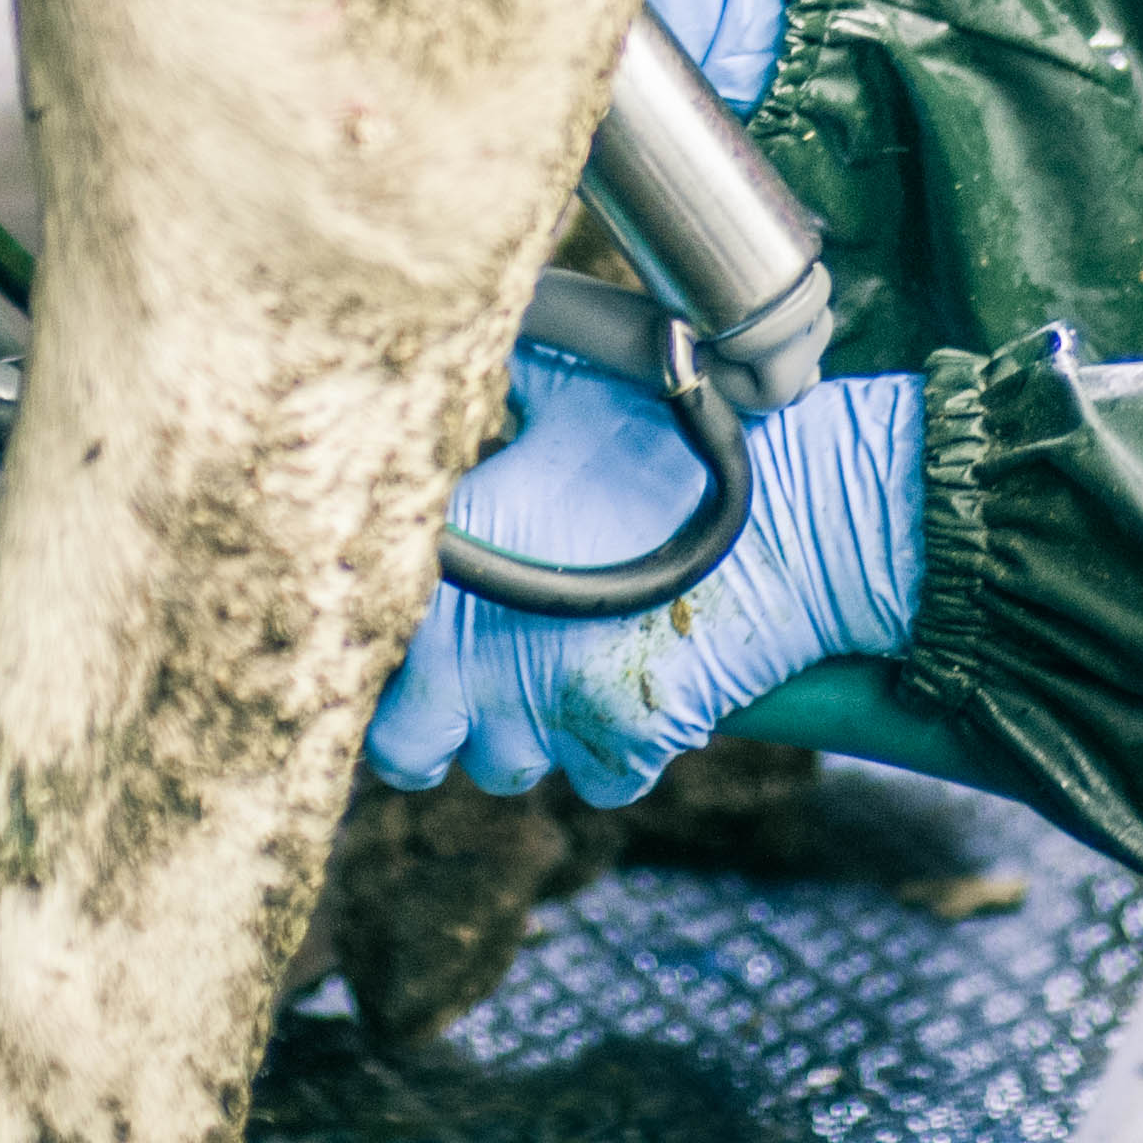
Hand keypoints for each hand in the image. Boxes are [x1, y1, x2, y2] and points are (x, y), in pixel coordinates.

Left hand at [369, 352, 922, 805]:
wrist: (792, 509)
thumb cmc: (671, 434)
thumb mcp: (561, 387)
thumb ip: (484, 391)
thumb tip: (437, 359)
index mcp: (444, 572)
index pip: (350, 654)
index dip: (363, 654)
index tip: (389, 635)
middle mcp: (481, 658)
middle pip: (404, 751)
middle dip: (423, 724)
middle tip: (458, 677)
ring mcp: (555, 711)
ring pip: (501, 767)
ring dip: (518, 731)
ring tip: (552, 667)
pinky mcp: (629, 747)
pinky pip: (596, 782)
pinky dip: (610, 751)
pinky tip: (624, 686)